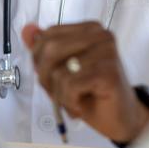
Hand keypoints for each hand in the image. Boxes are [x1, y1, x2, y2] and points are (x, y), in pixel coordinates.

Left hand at [22, 22, 148, 142]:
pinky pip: (71, 85)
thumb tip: (27, 29)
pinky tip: (80, 105)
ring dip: (60, 94)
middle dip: (46, 78)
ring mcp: (107, 52)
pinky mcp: (109, 72)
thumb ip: (44, 50)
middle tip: (61, 93)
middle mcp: (101, 34)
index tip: (53, 77)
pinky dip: (69, 101)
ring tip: (74, 100)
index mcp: (89, 29)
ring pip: (59, 71)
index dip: (40, 61)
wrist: (120, 119)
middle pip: (50, 50)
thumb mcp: (61, 71)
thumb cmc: (91, 94)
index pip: (48, 35)